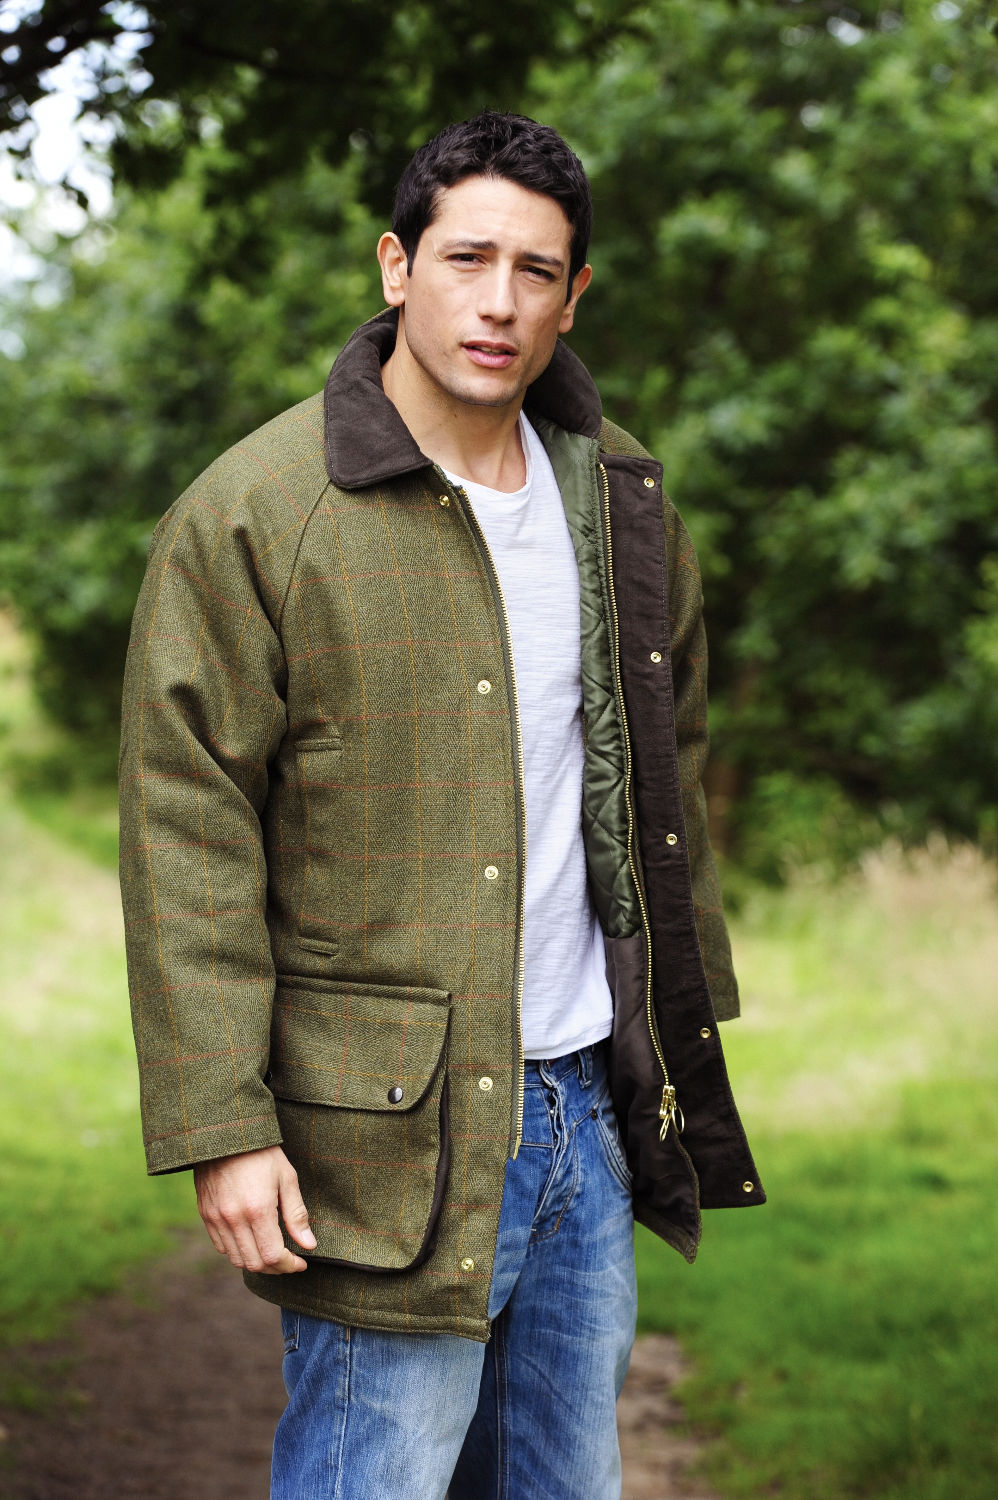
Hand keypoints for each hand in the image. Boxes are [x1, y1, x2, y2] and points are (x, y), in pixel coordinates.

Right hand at [194, 1144, 316, 1273]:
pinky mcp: (206, 1214)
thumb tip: (309, 1245)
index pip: (272, 1256)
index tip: (301, 1262)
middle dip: (275, 1267)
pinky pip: (221, 1246)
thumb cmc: (261, 1152)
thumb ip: (296, 1214)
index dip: (289, 1265)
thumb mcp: (286, 1177)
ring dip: (256, 1261)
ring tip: (271, 1250)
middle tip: (289, 1259)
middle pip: (254, 1264)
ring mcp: (216, 1218)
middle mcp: (233, 1219)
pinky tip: (251, 1239)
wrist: (225, 1132)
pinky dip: (238, 1251)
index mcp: (257, 1209)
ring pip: (236, 1259)